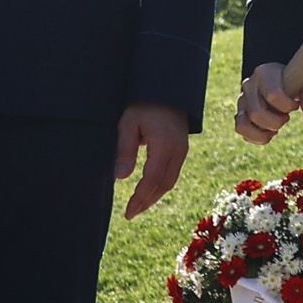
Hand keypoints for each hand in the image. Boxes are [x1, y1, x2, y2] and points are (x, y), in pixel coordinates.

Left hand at [114, 103, 190, 218]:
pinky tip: (149, 191)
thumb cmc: (142, 104)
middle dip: (147, 202)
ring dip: (154, 196)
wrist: (166, 89)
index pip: (152, 180)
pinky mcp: (182, 149)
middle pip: (163, 185)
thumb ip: (125, 150)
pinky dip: (160, 186)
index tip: (128, 212)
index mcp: (164, 145)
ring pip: (170, 181)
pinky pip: (173, 173)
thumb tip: (120, 178)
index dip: (139, 198)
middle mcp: (177, 151)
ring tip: (138, 206)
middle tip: (131, 213)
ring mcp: (182, 150)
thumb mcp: (128, 124)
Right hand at [234, 56, 302, 144]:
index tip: (295, 105)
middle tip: (286, 117)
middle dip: (276, 122)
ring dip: (263, 131)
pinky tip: (268, 132)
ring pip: (243, 124)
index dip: (286, 106)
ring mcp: (242, 100)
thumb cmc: (293, 82)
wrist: (280, 81)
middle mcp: (248, 85)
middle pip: (257, 113)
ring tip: (275, 127)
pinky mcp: (240, 113)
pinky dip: (256, 137)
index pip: (272, 94)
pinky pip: (241, 130)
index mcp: (264, 73)